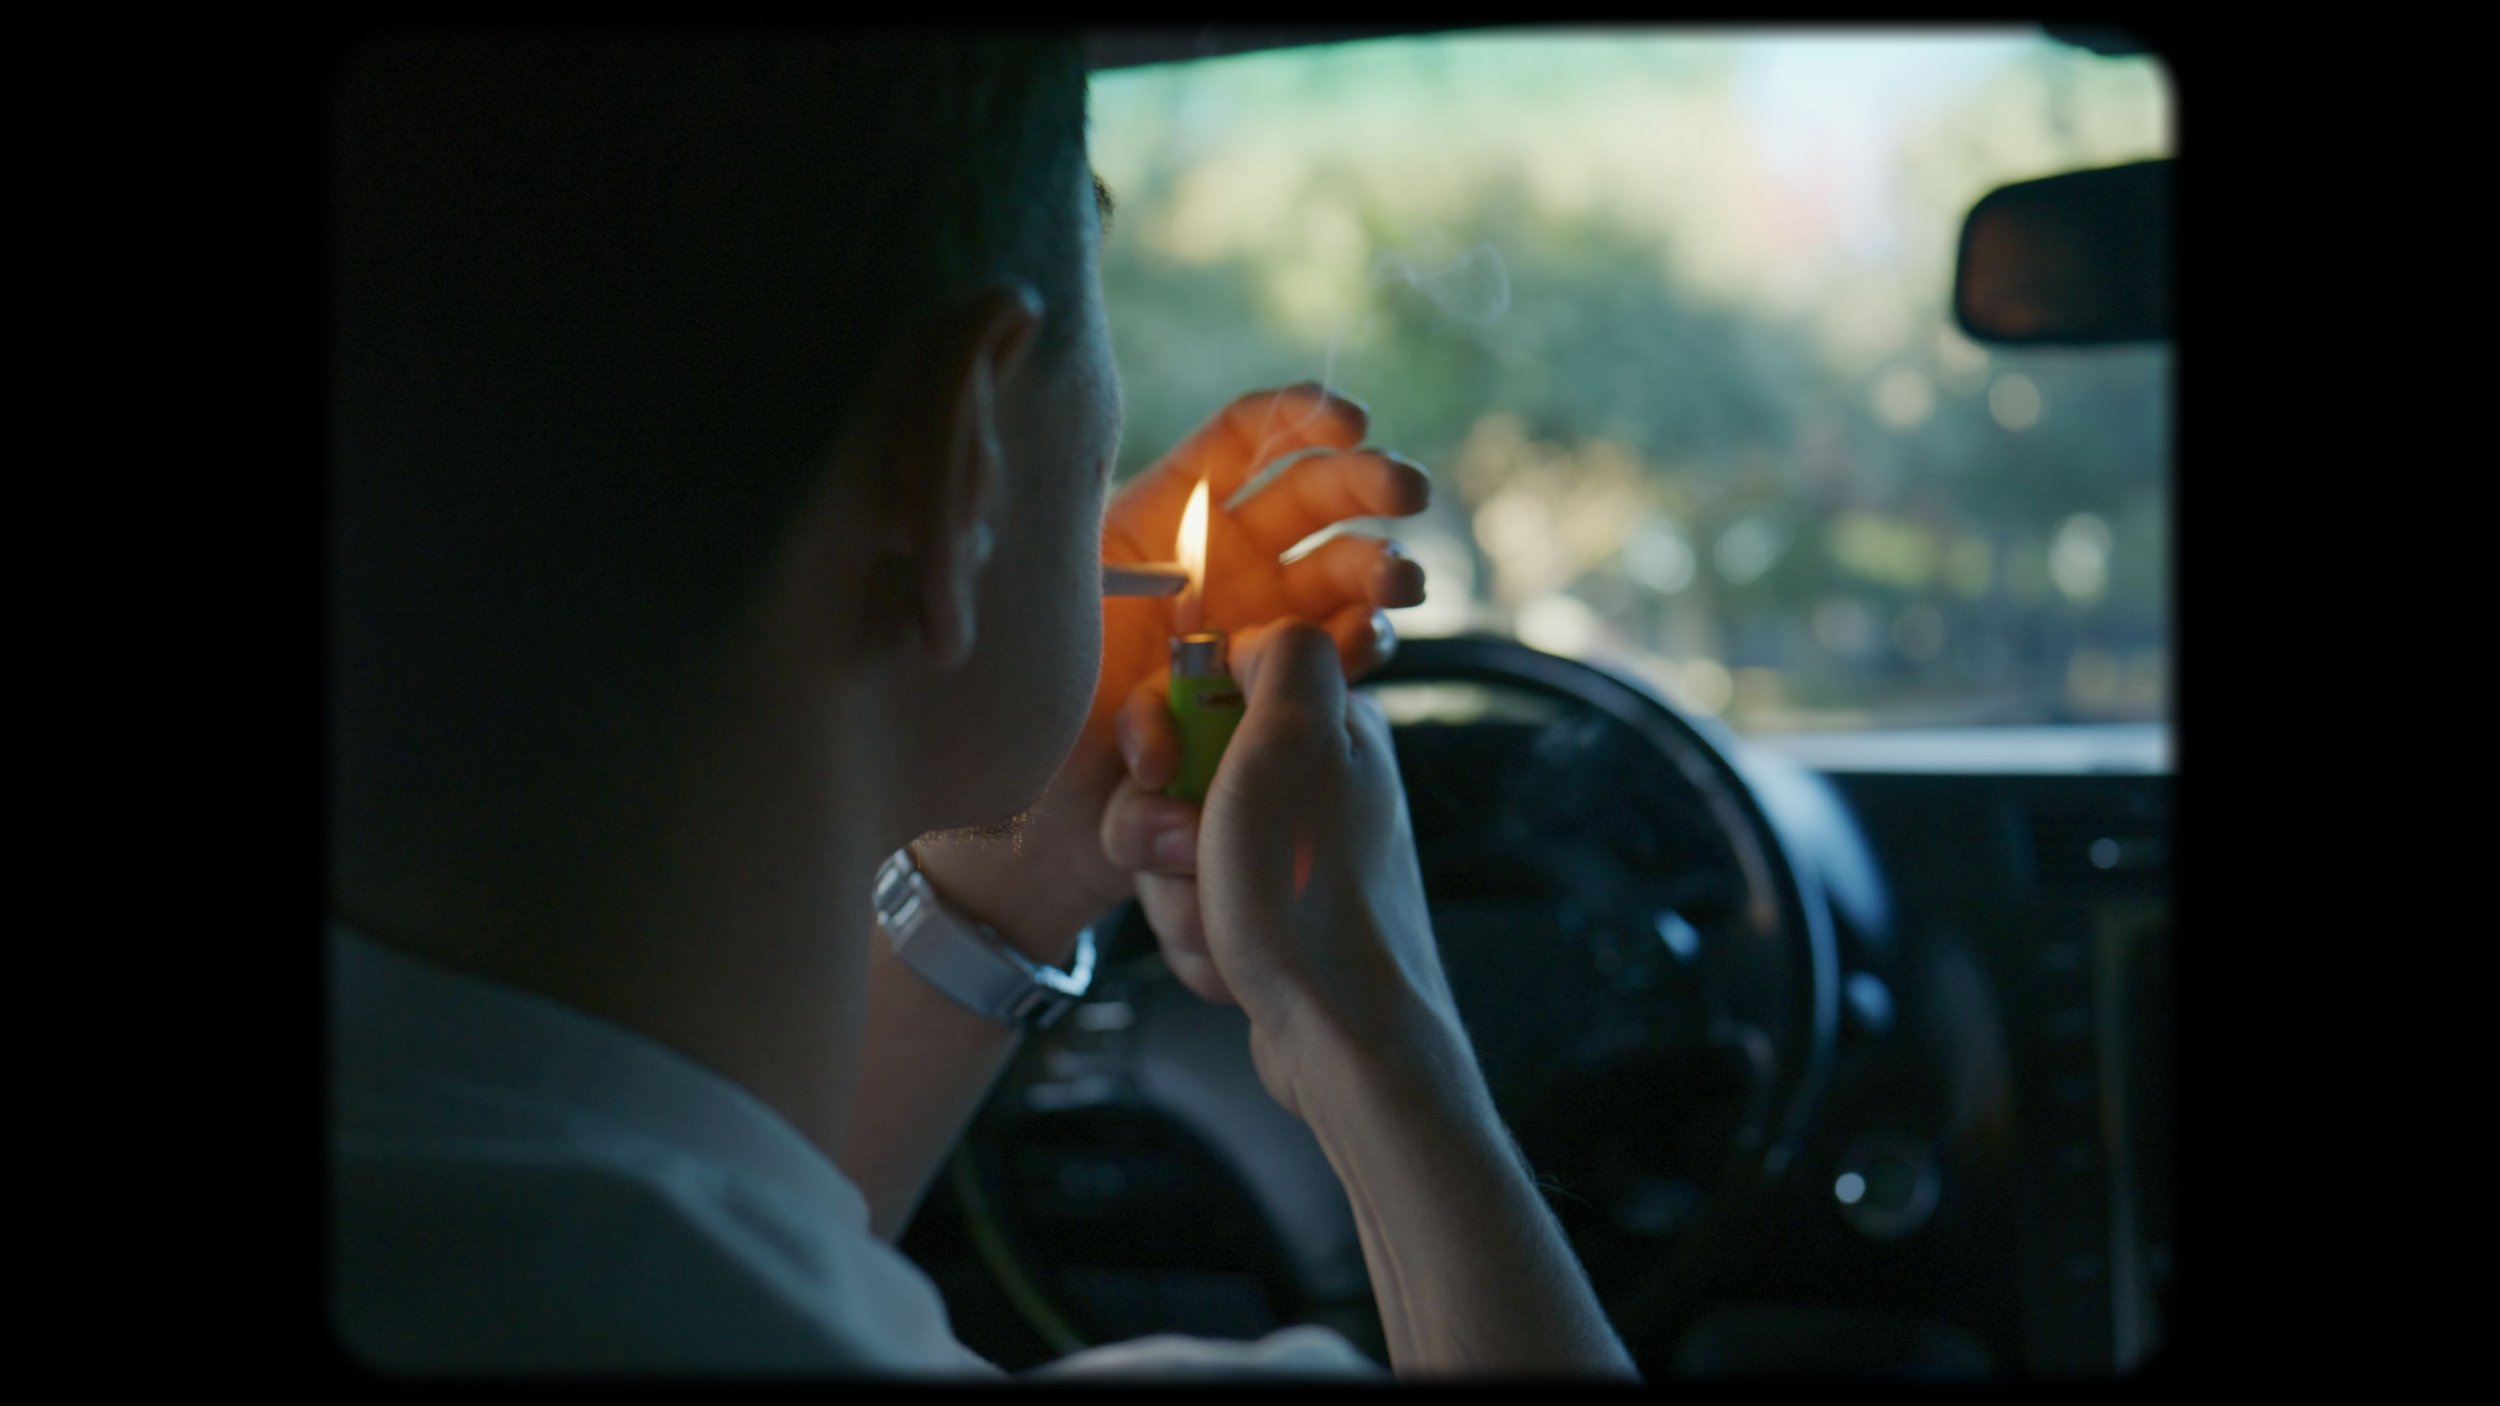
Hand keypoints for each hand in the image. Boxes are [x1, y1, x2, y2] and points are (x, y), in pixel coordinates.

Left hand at [911, 384, 1429, 959]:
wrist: (1034, 834)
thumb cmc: (1025, 714)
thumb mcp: (1055, 631)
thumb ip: (1110, 577)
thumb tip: (1171, 651)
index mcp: (1157, 521)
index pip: (1238, 444)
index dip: (1297, 418)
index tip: (1348, 420)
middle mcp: (1216, 564)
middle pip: (1308, 497)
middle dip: (1365, 483)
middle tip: (1406, 493)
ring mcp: (1255, 628)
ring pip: (1340, 575)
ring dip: (1378, 570)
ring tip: (1397, 586)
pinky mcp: (1279, 692)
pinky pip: (1337, 660)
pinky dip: (1362, 647)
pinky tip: (1369, 641)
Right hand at [1102, 620, 1460, 1120]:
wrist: (1345, 1044)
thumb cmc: (1312, 897)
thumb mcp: (1295, 741)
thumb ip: (1283, 655)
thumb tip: (1255, 635)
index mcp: (1326, 727)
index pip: (1208, 682)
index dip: (1164, 724)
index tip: (1162, 767)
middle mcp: (1315, 785)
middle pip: (1178, 774)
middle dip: (1162, 830)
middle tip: (1191, 859)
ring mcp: (1294, 857)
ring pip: (1175, 851)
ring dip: (1177, 897)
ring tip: (1225, 929)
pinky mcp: (1274, 919)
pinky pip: (1196, 911)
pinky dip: (1202, 943)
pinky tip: (1235, 969)